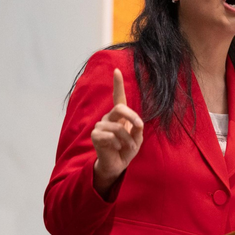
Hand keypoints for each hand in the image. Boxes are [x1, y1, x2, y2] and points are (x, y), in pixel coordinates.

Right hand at [91, 68, 143, 196]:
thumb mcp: (137, 138)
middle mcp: (108, 117)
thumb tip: (138, 123)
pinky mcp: (95, 135)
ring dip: (128, 140)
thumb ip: (138, 129)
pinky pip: (111, 137)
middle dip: (133, 118)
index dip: (117, 84)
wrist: (116, 164)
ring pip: (118, 127)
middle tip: (139, 127)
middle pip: (120, 108)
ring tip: (128, 147)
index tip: (116, 70)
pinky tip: (115, 149)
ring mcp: (100, 125)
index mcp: (119, 116)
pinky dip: (118, 145)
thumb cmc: (126, 149)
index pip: (118, 97)